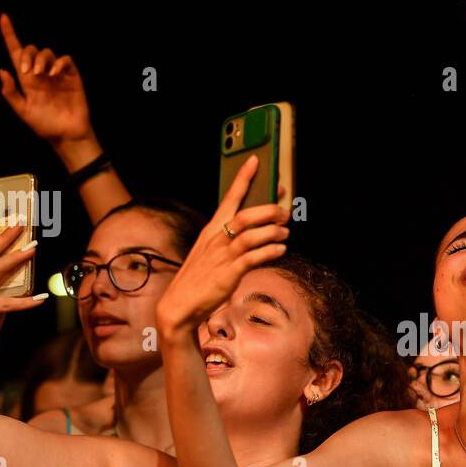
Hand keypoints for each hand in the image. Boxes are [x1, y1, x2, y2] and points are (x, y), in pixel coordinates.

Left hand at [0, 14, 96, 162]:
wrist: (66, 135)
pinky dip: (59, 63)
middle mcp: (41, 74)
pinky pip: (65, 60)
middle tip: (28, 71)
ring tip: (42, 75)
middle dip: (28, 55)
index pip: (16, 52)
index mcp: (27, 80)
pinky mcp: (72, 77)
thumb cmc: (45, 125)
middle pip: (32, 49)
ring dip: (42, 60)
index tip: (3, 18)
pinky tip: (54, 74)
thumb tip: (2, 71)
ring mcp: (57, 75)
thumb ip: (11, 93)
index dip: (9, 34)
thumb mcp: (23, 112)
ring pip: (48, 52)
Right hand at [155, 154, 289, 339]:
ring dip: (273, 231)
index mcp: (212, 229)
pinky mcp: (229, 274)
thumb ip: (230, 240)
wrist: (179, 305)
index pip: (229, 197)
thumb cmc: (199, 278)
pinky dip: (270, 252)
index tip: (255, 160)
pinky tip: (280, 250)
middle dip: (269, 210)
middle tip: (285, 211)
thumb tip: (255, 230)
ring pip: (252, 235)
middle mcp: (217, 239)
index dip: (243, 178)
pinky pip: (254, 258)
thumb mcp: (211, 252)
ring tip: (285, 232)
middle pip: (246, 215)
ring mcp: (223, 256)